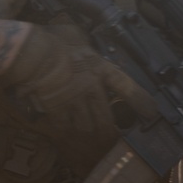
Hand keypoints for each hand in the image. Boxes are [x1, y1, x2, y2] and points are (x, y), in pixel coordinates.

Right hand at [5, 24, 148, 134]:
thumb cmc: (52, 39)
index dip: (141, 102)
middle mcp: (91, 88)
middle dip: (112, 135)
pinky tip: (67, 138)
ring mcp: (74, 101)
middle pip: (106, 119)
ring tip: (94, 147)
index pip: (127, 87)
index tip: (152, 113)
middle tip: (115, 143)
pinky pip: (65, 127)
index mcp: (99, 68)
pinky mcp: (57, 109)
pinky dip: (67, 133)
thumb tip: (83, 42)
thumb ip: (83, 43)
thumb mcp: (74, 34)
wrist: (31, 51)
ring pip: (88, 127)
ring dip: (91, 138)